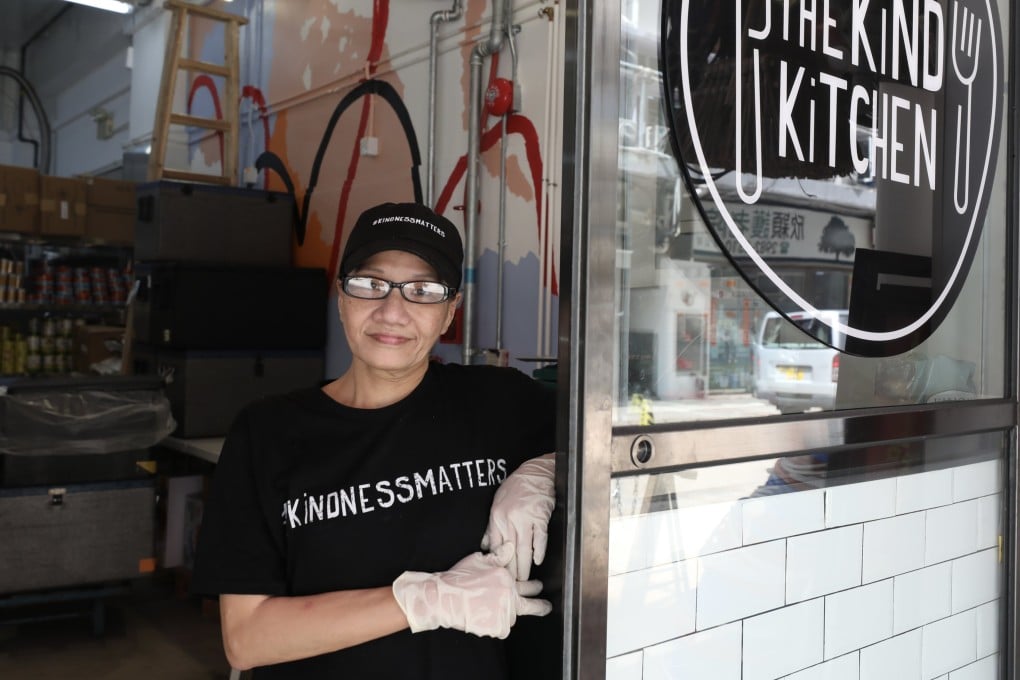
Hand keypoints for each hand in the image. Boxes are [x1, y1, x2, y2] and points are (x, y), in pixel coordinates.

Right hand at [391, 543, 551, 638]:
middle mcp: (509, 596)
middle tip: (546, 607)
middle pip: (530, 606)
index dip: (535, 588)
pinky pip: (501, 629)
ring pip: (510, 618)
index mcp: (506, 578)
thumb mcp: (478, 560)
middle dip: (540, 606)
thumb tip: (510, 546)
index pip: (528, 585)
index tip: (539, 589)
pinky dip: (494, 626)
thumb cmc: (458, 578)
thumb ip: (498, 555)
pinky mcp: (497, 627)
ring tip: (488, 610)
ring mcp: (504, 613)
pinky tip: (483, 618)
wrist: (444, 597)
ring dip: (505, 615)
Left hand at [481, 453, 554, 579]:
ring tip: (525, 580)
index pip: (496, 547)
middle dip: (511, 571)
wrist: (535, 472)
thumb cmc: (516, 488)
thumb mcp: (497, 504)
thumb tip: (486, 546)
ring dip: (525, 566)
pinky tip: (538, 561)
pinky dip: (539, 550)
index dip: (498, 564)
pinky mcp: (540, 517)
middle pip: (509, 552)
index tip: (498, 577)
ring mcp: (525, 519)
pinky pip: (539, 538)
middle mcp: (509, 520)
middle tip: (511, 586)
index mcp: (497, 518)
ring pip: (523, 548)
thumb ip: (492, 527)